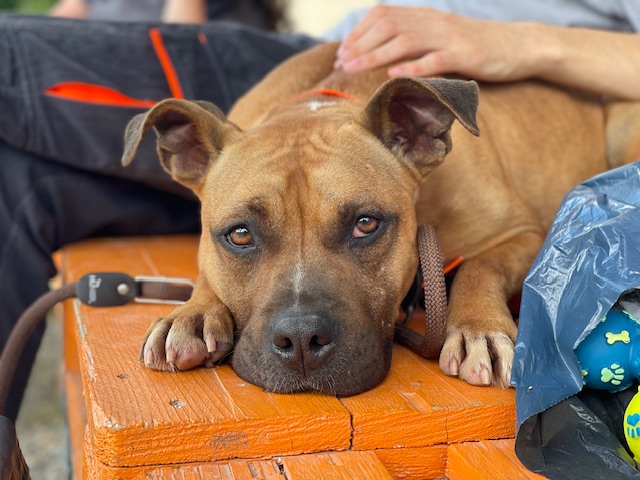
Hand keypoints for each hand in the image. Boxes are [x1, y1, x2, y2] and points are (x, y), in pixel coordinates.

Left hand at [334, 5, 536, 81]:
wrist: (519, 45)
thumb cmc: (475, 46)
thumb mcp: (441, 37)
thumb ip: (416, 39)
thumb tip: (383, 52)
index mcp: (426, 16)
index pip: (384, 15)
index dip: (359, 32)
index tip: (341, 51)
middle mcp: (434, 21)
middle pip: (388, 26)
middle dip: (359, 44)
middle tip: (340, 63)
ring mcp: (450, 37)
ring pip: (406, 41)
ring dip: (375, 55)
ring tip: (354, 68)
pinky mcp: (465, 56)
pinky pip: (435, 60)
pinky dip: (412, 67)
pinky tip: (393, 76)